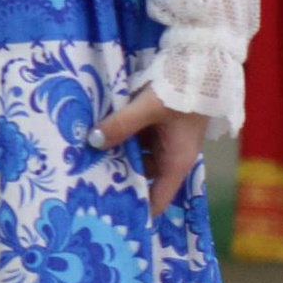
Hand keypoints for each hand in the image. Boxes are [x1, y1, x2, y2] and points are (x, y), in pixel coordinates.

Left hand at [93, 89, 208, 217]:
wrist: (202, 62)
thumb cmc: (183, 90)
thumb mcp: (149, 107)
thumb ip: (122, 124)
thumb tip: (93, 140)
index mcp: (175, 163)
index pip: (155, 200)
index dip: (136, 212)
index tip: (110, 221)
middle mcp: (168, 157)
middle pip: (139, 179)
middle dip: (115, 182)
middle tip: (84, 190)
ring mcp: (161, 141)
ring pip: (133, 158)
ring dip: (113, 158)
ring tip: (81, 165)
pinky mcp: (153, 126)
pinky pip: (132, 140)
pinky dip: (117, 140)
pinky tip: (93, 139)